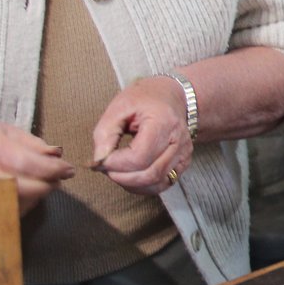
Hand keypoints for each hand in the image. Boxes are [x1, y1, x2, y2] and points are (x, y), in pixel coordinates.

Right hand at [0, 122, 73, 213]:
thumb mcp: (5, 131)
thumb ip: (32, 143)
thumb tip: (57, 155)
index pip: (24, 163)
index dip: (51, 169)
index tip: (68, 170)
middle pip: (22, 187)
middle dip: (47, 185)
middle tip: (58, 179)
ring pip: (15, 203)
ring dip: (36, 196)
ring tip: (42, 184)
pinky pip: (4, 213)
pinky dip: (22, 205)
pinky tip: (26, 194)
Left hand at [91, 76, 194, 194]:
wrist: (172, 97)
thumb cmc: (144, 99)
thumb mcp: (118, 107)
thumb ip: (105, 133)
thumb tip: (99, 160)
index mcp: (164, 122)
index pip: (139, 157)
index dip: (115, 164)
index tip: (101, 158)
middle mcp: (179, 141)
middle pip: (150, 174)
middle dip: (121, 177)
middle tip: (106, 167)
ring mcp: (184, 154)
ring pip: (157, 183)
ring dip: (131, 184)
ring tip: (117, 171)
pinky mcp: (184, 163)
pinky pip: (164, 184)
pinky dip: (144, 186)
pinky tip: (131, 177)